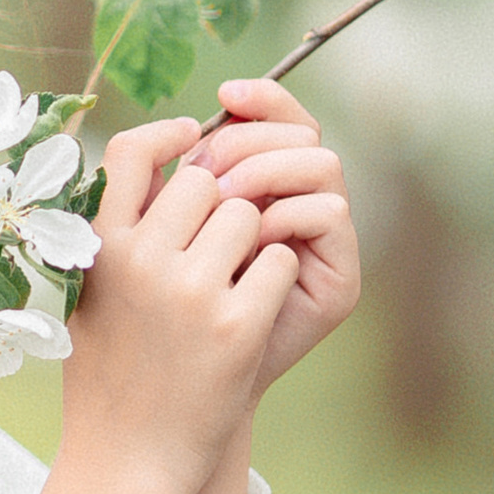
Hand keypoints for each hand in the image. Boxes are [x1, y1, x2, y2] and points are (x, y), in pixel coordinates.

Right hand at [60, 113, 300, 493]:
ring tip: (230, 282)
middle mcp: (141, 261)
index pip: (130, 151)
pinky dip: (272, 277)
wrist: (129, 454)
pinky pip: (275, 262)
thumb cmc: (110, 370)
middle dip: (219, 201)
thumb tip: (163, 161)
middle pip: (203, 179)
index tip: (194, 134)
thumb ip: (117, 231)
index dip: (168, 133)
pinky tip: (251, 307)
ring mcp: (190, 292)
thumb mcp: (90, 291)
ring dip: (250, 239)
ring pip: (246, 216)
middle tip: (216, 242)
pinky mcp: (235, 325)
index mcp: (100, 246)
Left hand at [180, 79, 359, 406]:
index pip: (279, 117)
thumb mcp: (155, 235)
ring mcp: (324, 241)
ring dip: (268, 171)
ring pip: (320, 162)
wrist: (174, 398)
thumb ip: (169, 182)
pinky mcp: (338, 278)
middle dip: (250, 140)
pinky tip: (252, 239)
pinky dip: (286, 213)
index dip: (259, 99)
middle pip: (301, 132)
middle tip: (210, 168)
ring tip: (225, 198)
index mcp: (262, 186)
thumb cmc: (155, 316)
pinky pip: (328, 211)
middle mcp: (301, 204)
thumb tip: (185, 123)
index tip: (223, 95)